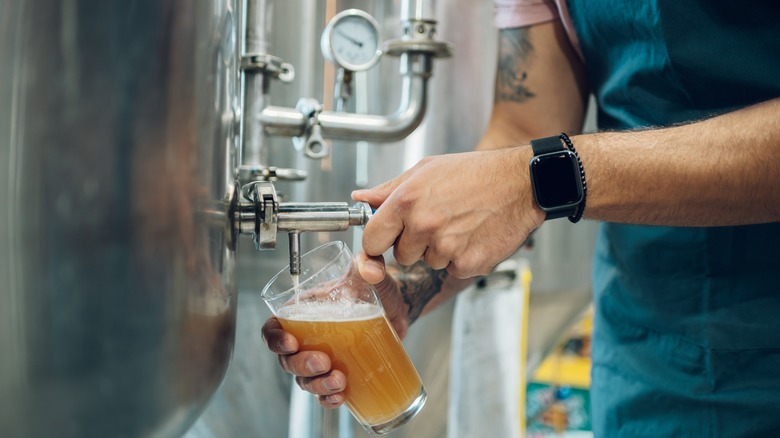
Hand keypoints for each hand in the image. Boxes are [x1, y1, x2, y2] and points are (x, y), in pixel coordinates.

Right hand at [261, 252, 408, 409]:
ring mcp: (322, 358)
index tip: (291, 342)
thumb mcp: (370, 274)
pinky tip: (341, 396)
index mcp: (303, 312)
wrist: (398, 308)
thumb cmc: (375, 288)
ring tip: (339, 381)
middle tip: (323, 362)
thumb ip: (369, 263)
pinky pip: (324, 394)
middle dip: (300, 365)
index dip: (275, 338)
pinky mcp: (339, 373)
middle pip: (287, 359)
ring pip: (304, 380)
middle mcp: (307, 337)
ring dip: (317, 385)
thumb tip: (370, 268)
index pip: (274, 328)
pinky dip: (329, 399)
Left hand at [353, 148, 543, 277]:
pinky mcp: (467, 263)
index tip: (387, 239)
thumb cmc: (474, 173)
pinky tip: (473, 236)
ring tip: (460, 224)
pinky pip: (452, 270)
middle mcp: (423, 225)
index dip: (378, 242)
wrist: (520, 183)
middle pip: (400, 256)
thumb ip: (389, 189)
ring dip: (440, 251)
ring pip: (428, 263)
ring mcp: (446, 247)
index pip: (371, 240)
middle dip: (414, 244)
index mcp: (406, 201)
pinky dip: (461, 258)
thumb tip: (361, 199)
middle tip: (438, 222)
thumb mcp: (426, 170)